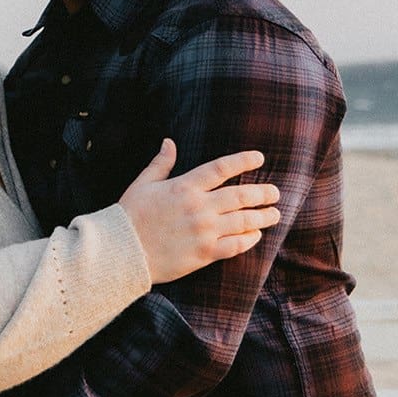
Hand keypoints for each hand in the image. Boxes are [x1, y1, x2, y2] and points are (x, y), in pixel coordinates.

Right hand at [119, 140, 280, 284]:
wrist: (122, 251)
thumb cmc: (130, 215)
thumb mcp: (143, 184)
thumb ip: (160, 163)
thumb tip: (169, 142)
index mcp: (184, 187)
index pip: (221, 168)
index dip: (243, 161)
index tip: (260, 158)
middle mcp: (198, 207)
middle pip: (240, 196)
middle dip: (262, 193)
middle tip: (275, 192)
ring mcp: (203, 231)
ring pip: (243, 221)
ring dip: (262, 216)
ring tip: (274, 214)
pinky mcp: (204, 254)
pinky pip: (235, 246)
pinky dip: (249, 240)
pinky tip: (256, 235)